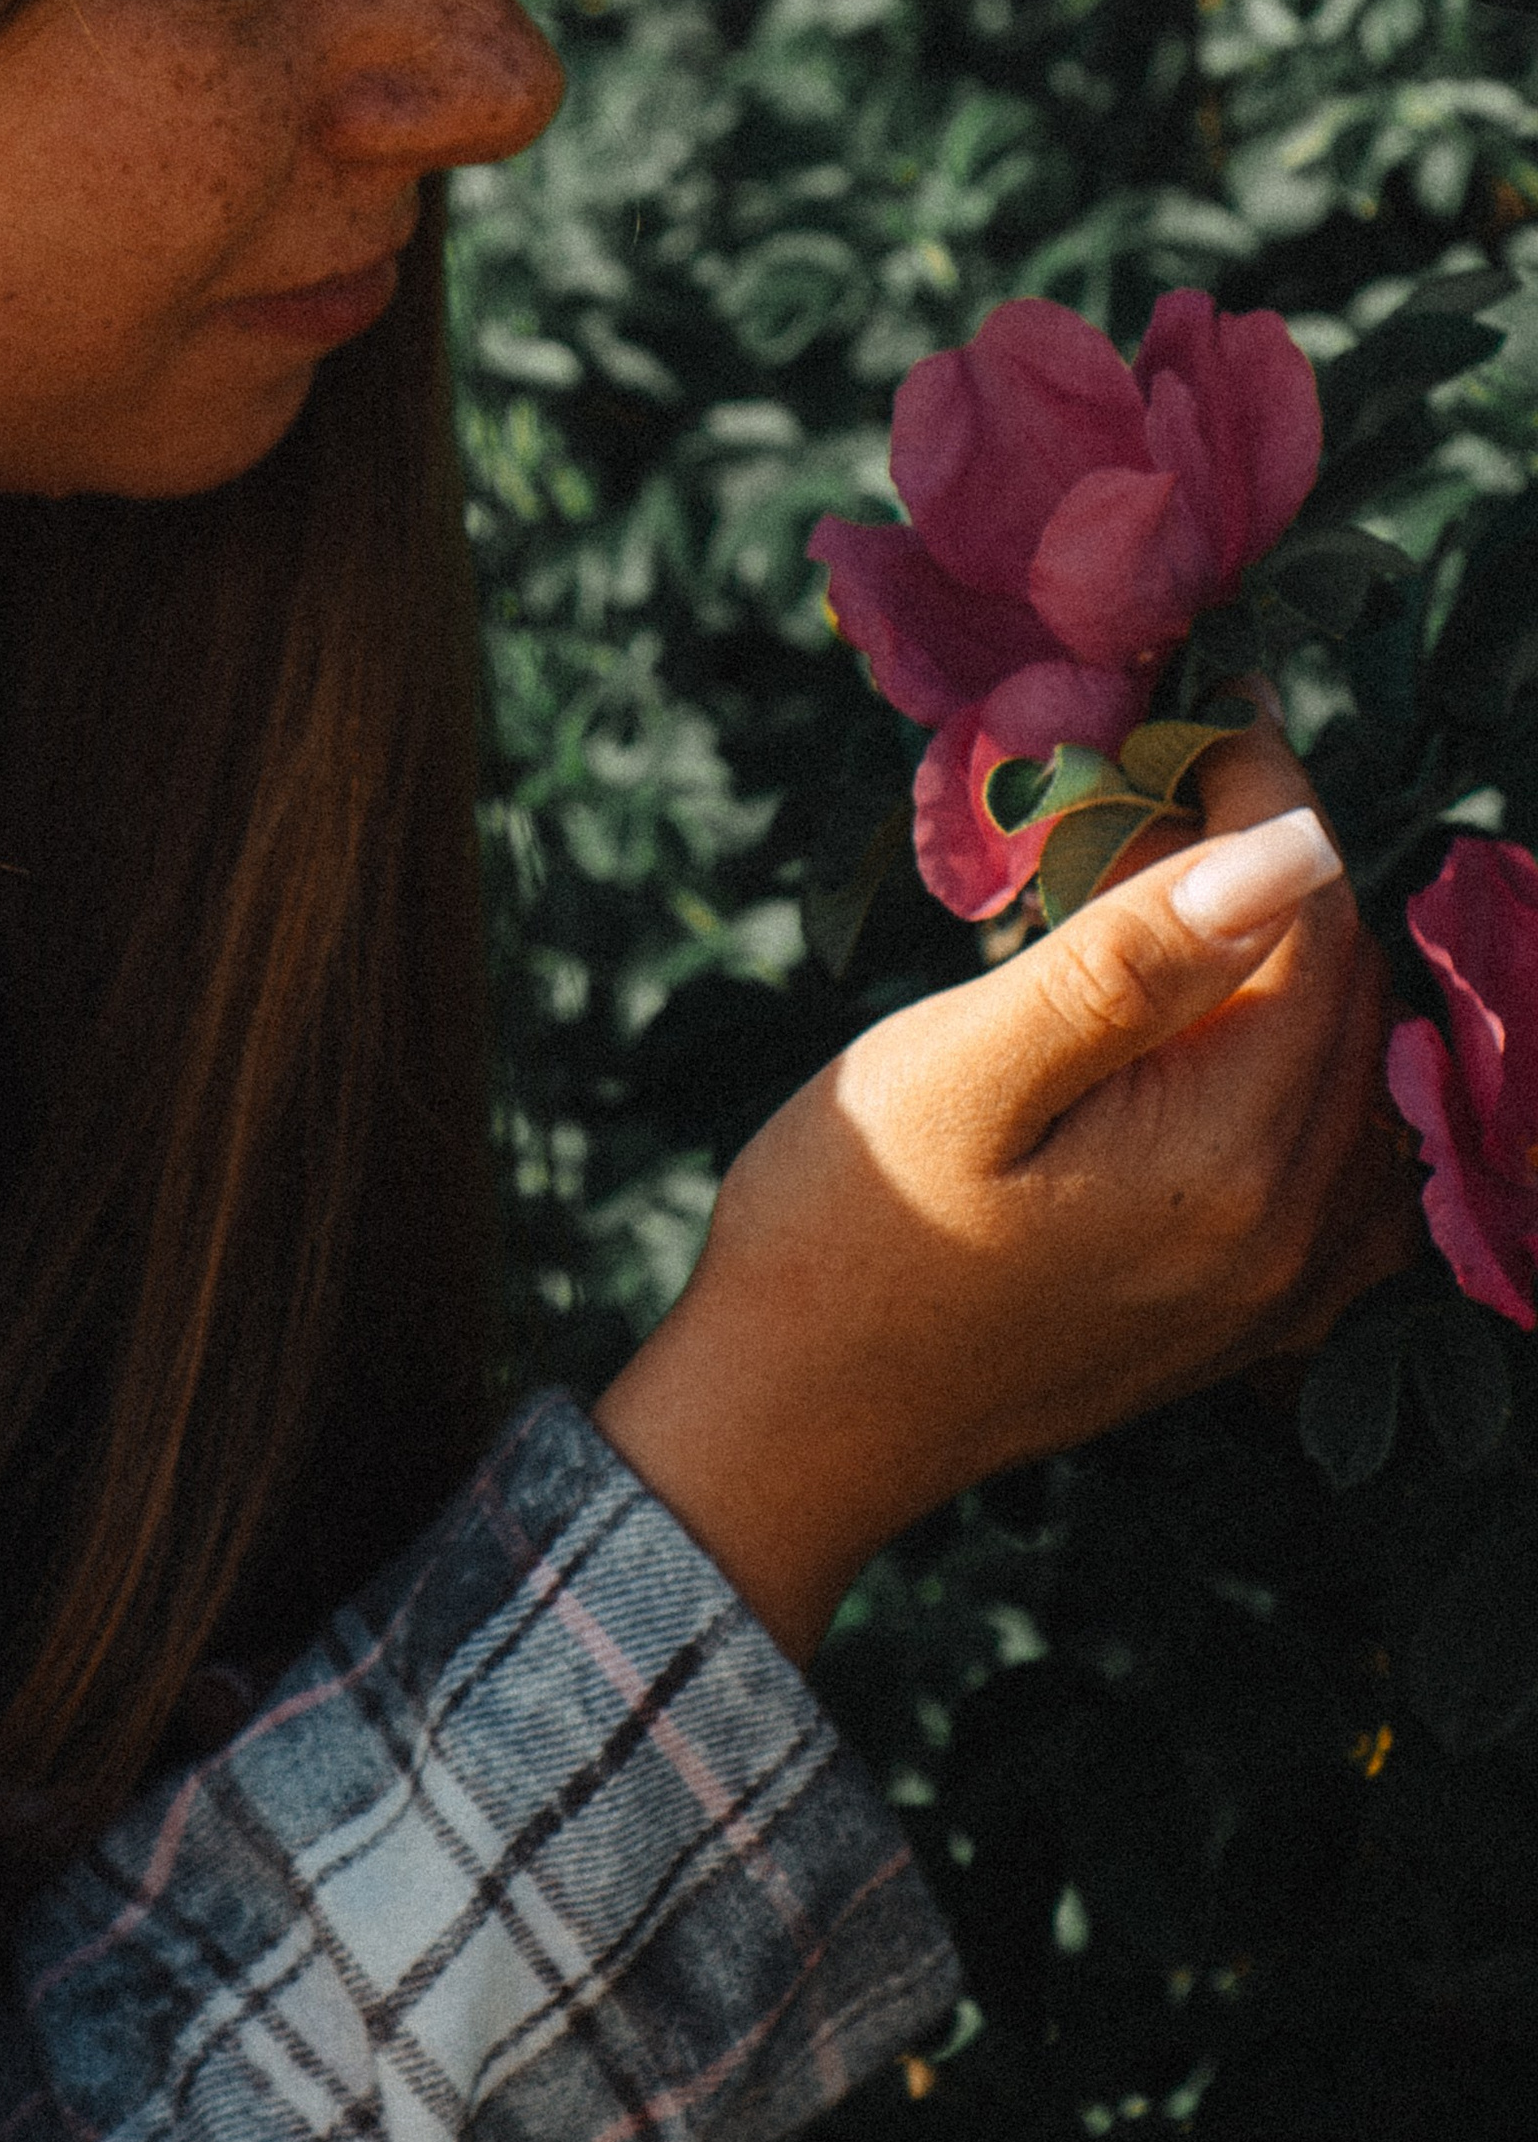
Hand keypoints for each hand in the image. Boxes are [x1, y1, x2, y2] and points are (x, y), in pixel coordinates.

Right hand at [594, 720, 1417, 1664]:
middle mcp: (1289, 1234)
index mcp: (1225, 1161)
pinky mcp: (1248, 1316)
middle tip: (1153, 793)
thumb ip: (1129, 960)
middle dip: (1269, 870)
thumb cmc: (842, 1230)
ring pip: (1351, 1067)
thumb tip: (1294, 847)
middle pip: (1345, 991)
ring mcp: (1279, 1289)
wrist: (790, 1424)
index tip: (1192, 717)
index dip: (1263, 799)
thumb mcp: (960, 1069)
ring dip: (1282, 962)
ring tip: (1159, 902)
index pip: (1311, 925)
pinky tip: (1216, 1037)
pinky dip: (1300, 1068)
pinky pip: (1341, 1162)